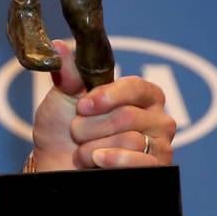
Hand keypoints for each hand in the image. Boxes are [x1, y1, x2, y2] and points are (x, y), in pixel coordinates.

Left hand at [28, 39, 174, 168]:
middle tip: (77, 134)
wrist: (55, 168)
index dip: (107, 96)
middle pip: (127, 116)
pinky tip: (99, 163)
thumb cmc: (62, 131)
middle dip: (90, 128)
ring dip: (93, 149)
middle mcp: (158, 118)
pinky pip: (140, 163)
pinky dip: (113, 162)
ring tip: (84, 152)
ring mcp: (161, 146)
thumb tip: (59, 45)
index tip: (82, 106)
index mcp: (142, 94)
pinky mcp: (157, 170)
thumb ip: (69, 73)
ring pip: (130, 141)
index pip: (136, 87)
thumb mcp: (62, 97)